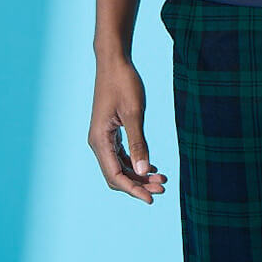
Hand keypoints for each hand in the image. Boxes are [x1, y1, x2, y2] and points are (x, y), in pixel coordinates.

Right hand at [88, 54, 167, 203]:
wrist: (114, 62)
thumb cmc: (123, 83)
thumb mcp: (134, 113)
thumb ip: (138, 143)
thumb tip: (143, 170)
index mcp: (100, 140)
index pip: (115, 176)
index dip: (133, 190)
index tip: (152, 198)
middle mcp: (98, 142)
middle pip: (117, 175)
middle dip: (139, 184)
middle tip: (163, 187)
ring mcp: (103, 138)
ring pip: (120, 167)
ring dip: (139, 175)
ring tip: (161, 178)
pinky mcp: (110, 132)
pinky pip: (121, 156)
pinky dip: (135, 163)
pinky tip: (151, 167)